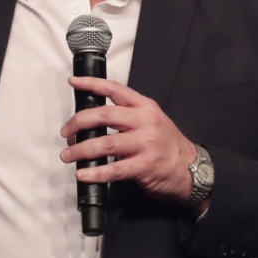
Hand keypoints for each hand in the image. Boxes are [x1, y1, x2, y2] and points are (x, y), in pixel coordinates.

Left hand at [60, 78, 196, 202]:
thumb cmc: (167, 145)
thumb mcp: (151, 120)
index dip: (92, 84)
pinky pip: (115, 170)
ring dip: (81, 149)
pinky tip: (83, 174)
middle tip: (67, 132)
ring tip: (68, 155)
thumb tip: (91, 119)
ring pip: (105, 143)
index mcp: (144, 107)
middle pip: (104, 115)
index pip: (115, 89)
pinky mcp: (144, 166)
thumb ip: (126, 116)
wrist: (191, 168)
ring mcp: (145, 144)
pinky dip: (95, 173)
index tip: (74, 82)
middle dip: (79, 122)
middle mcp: (144, 121)